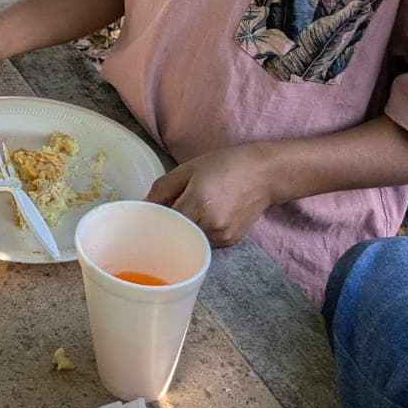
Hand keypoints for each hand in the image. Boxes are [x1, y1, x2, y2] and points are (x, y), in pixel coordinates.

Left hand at [145, 143, 275, 248]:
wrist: (263, 174)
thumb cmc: (225, 165)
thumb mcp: (188, 169)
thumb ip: (163, 188)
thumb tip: (144, 206)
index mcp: (197, 203)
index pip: (165, 222)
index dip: (156, 217)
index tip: (151, 213)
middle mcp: (211, 224)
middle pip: (176, 233)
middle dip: (170, 224)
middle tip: (171, 208)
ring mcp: (222, 236)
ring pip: (190, 239)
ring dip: (185, 229)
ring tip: (194, 207)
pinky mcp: (230, 241)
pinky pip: (205, 241)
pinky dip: (200, 231)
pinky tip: (208, 214)